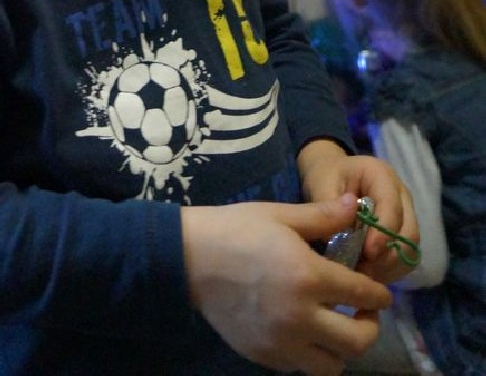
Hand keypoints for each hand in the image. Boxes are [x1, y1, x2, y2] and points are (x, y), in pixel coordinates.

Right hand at [183, 195, 389, 374]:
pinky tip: (303, 331)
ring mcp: (282, 342)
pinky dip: (311, 354)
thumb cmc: (236, 228)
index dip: (378, 293)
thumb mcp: (280, 215)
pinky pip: (302, 367)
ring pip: (333, 366)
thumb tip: (356, 206)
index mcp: (309, 276)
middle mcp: (301, 317)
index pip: (364, 295)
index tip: (378, 290)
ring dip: (342, 349)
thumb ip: (323, 216)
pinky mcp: (264, 356)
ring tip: (334, 327)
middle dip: (369, 326)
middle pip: (358, 342)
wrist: (188, 257)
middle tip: (362, 311)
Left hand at [297, 141, 418, 283]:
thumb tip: (340, 240)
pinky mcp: (403, 231)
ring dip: (391, 265)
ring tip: (365, 275)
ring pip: (411, 247)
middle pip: (409, 231)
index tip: (368, 253)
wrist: (331, 173)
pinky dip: (391, 269)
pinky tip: (371, 275)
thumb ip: (329, 210)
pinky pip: (406, 256)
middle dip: (389, 255)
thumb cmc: (326, 176)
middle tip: (364, 270)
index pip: (392, 206)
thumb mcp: (321, 185)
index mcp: (381, 175)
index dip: (383, 233)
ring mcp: (406, 213)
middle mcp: (401, 194)